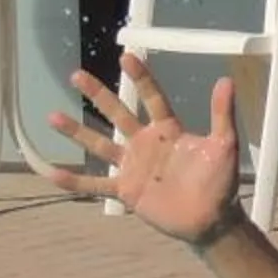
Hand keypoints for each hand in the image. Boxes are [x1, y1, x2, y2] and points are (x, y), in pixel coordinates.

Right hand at [44, 53, 243, 245]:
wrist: (212, 220)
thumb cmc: (221, 183)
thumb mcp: (224, 145)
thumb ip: (222, 114)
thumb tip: (226, 81)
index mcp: (168, 130)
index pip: (152, 98)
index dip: (140, 78)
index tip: (126, 57)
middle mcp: (146, 144)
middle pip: (117, 113)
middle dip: (97, 95)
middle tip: (76, 75)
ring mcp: (133, 166)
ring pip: (100, 145)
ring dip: (77, 132)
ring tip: (53, 116)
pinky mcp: (126, 190)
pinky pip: (96, 184)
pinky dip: (74, 181)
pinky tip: (51, 173)